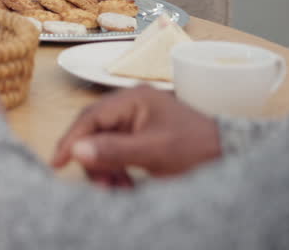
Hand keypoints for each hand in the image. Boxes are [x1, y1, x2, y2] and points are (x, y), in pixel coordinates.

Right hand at [51, 85, 220, 186]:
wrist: (230, 155)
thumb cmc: (195, 149)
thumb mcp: (154, 152)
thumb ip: (114, 150)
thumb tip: (76, 151)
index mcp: (132, 99)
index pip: (90, 118)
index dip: (71, 139)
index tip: (58, 163)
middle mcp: (130, 104)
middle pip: (94, 130)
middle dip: (92, 159)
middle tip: (99, 185)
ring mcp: (136, 119)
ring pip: (103, 143)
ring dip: (104, 168)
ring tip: (115, 189)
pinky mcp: (141, 134)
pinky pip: (117, 150)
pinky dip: (116, 169)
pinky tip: (124, 184)